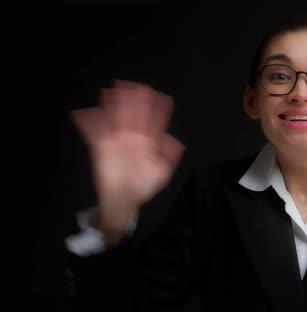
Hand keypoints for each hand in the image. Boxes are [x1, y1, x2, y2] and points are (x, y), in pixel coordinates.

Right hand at [70, 80, 184, 244]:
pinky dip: (88, 122)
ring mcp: (117, 141)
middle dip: (135, 101)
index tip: (160, 96)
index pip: (154, 121)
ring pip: (115, 118)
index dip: (157, 109)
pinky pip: (94, 133)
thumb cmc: (144, 185)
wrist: (125, 199)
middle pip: (134, 115)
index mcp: (148, 141)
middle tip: (136, 87)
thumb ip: (168, 155)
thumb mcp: (161, 171)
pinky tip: (84, 112)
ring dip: (114, 105)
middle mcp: (133, 137)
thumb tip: (175, 141)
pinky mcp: (102, 148)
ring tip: (112, 90)